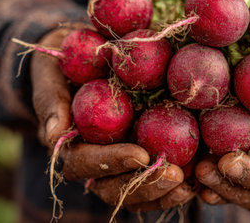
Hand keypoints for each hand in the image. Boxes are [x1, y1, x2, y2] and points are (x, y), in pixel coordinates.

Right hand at [31, 25, 193, 211]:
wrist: (85, 59)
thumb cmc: (64, 65)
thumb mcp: (51, 72)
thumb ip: (51, 100)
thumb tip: (53, 134)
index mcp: (72, 143)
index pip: (85, 162)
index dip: (111, 162)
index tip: (140, 155)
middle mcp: (97, 159)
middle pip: (113, 187)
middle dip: (143, 184)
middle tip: (174, 175)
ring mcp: (120, 160)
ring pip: (136, 190)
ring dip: (162, 191)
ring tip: (189, 185)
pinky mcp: (143, 153)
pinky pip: (156, 177)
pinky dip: (174, 184)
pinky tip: (198, 178)